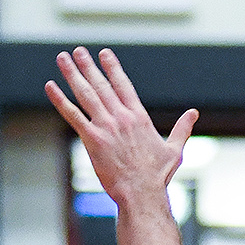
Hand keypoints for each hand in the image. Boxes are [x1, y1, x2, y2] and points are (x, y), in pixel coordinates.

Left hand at [46, 47, 197, 206]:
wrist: (142, 193)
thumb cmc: (157, 176)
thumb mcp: (174, 149)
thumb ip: (182, 129)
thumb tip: (193, 113)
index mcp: (139, 117)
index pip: (123, 85)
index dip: (112, 68)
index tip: (104, 54)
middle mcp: (121, 117)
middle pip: (101, 85)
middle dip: (88, 66)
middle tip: (77, 51)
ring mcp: (105, 126)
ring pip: (86, 93)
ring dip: (72, 74)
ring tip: (62, 58)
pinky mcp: (92, 139)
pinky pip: (72, 114)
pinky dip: (60, 99)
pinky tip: (50, 86)